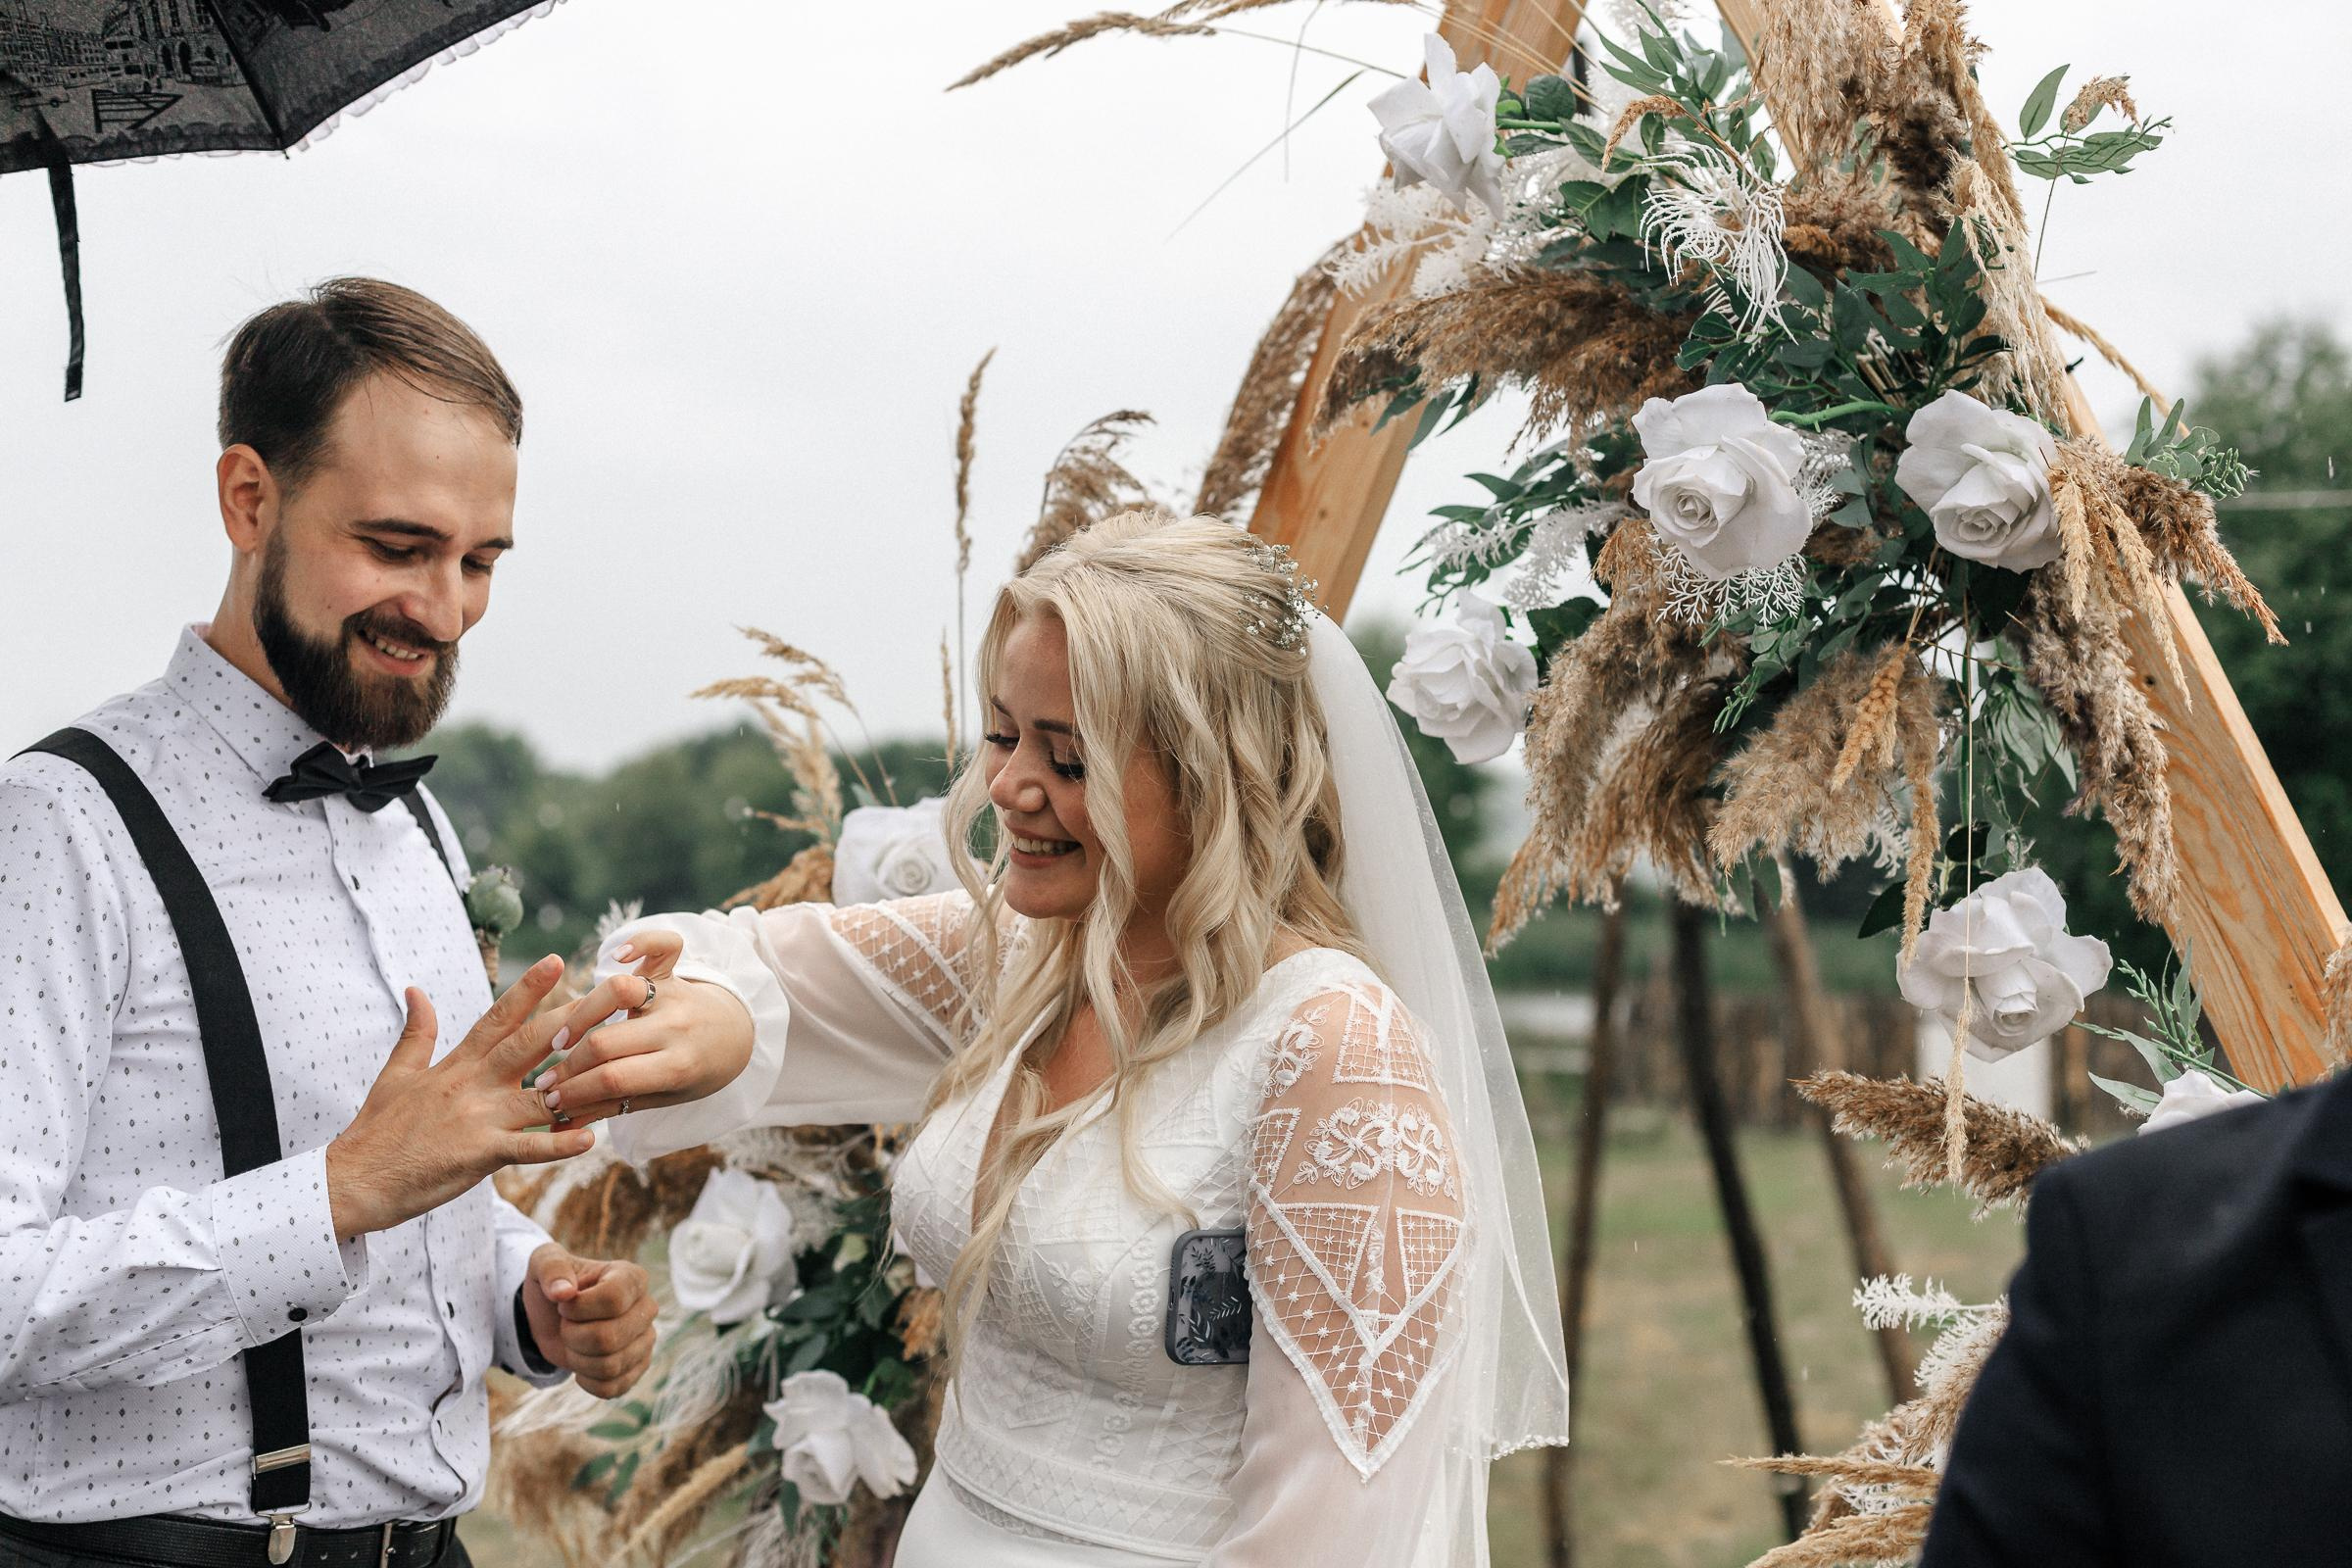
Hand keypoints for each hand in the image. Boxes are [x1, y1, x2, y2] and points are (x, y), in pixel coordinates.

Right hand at [326, 956, 592, 1238]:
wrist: (352, 1181)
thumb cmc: (377, 1131)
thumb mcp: (396, 1074)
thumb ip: (417, 1033)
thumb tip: (416, 990)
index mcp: (457, 1064)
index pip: (497, 1017)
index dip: (528, 989)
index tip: (556, 961)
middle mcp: (472, 1084)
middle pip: (531, 1043)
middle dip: (575, 1017)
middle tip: (613, 995)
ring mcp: (478, 1118)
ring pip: (541, 1093)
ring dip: (582, 1080)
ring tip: (621, 1063)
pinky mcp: (478, 1154)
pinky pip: (527, 1149)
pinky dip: (558, 1145)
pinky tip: (590, 1139)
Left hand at [520, 1244, 657, 1398]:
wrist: (555, 1317)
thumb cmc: (555, 1284)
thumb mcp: (543, 1263)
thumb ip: (551, 1268)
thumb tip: (563, 1292)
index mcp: (632, 1277)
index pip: (613, 1300)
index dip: (579, 1309)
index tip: (564, 1304)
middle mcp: (646, 1308)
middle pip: (609, 1338)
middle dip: (573, 1336)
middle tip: (566, 1326)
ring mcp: (646, 1340)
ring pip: (610, 1366)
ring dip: (578, 1360)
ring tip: (574, 1343)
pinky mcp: (638, 1367)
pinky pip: (613, 1388)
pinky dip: (587, 1381)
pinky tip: (581, 1364)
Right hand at [538, 928, 753, 1126]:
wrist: (737, 1038)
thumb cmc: (695, 1074)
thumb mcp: (662, 1098)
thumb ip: (613, 1106)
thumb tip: (561, 1126)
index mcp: (678, 1067)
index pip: (614, 1079)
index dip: (575, 1092)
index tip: (550, 1101)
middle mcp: (676, 1027)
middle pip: (605, 1041)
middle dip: (568, 1065)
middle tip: (546, 1079)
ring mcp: (674, 995)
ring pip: (618, 991)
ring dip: (580, 1014)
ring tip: (562, 1038)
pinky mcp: (672, 972)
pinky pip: (664, 945)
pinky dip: (641, 942)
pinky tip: (616, 957)